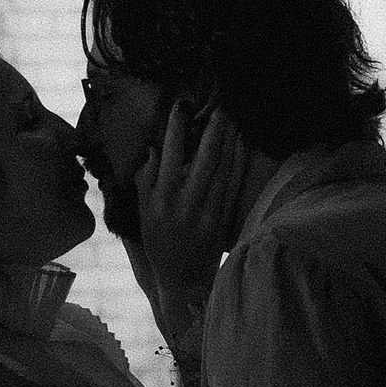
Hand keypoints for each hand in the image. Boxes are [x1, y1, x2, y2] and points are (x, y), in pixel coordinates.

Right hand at [134, 99, 249, 350]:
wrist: (183, 279)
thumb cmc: (160, 243)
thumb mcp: (143, 213)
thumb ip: (145, 180)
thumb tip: (151, 149)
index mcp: (161, 200)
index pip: (168, 156)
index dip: (175, 130)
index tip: (179, 108)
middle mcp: (185, 204)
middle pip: (202, 158)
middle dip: (212, 130)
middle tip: (218, 107)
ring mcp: (207, 211)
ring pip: (222, 168)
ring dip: (229, 141)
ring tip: (232, 119)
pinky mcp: (223, 218)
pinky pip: (233, 183)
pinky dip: (238, 162)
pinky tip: (241, 145)